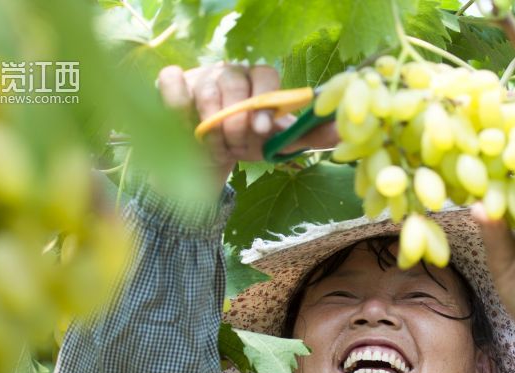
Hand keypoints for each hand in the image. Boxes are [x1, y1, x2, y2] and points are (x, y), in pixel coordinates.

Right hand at [156, 63, 337, 185]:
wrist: (205, 156)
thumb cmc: (246, 143)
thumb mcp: (278, 144)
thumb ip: (308, 137)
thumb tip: (342, 131)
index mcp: (259, 82)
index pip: (266, 77)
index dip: (265, 101)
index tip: (263, 129)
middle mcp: (232, 73)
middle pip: (234, 83)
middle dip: (236, 122)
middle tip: (237, 144)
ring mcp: (201, 75)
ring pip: (206, 90)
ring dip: (210, 126)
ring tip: (216, 145)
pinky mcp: (173, 81)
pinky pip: (172, 82)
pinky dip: (176, 103)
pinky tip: (184, 125)